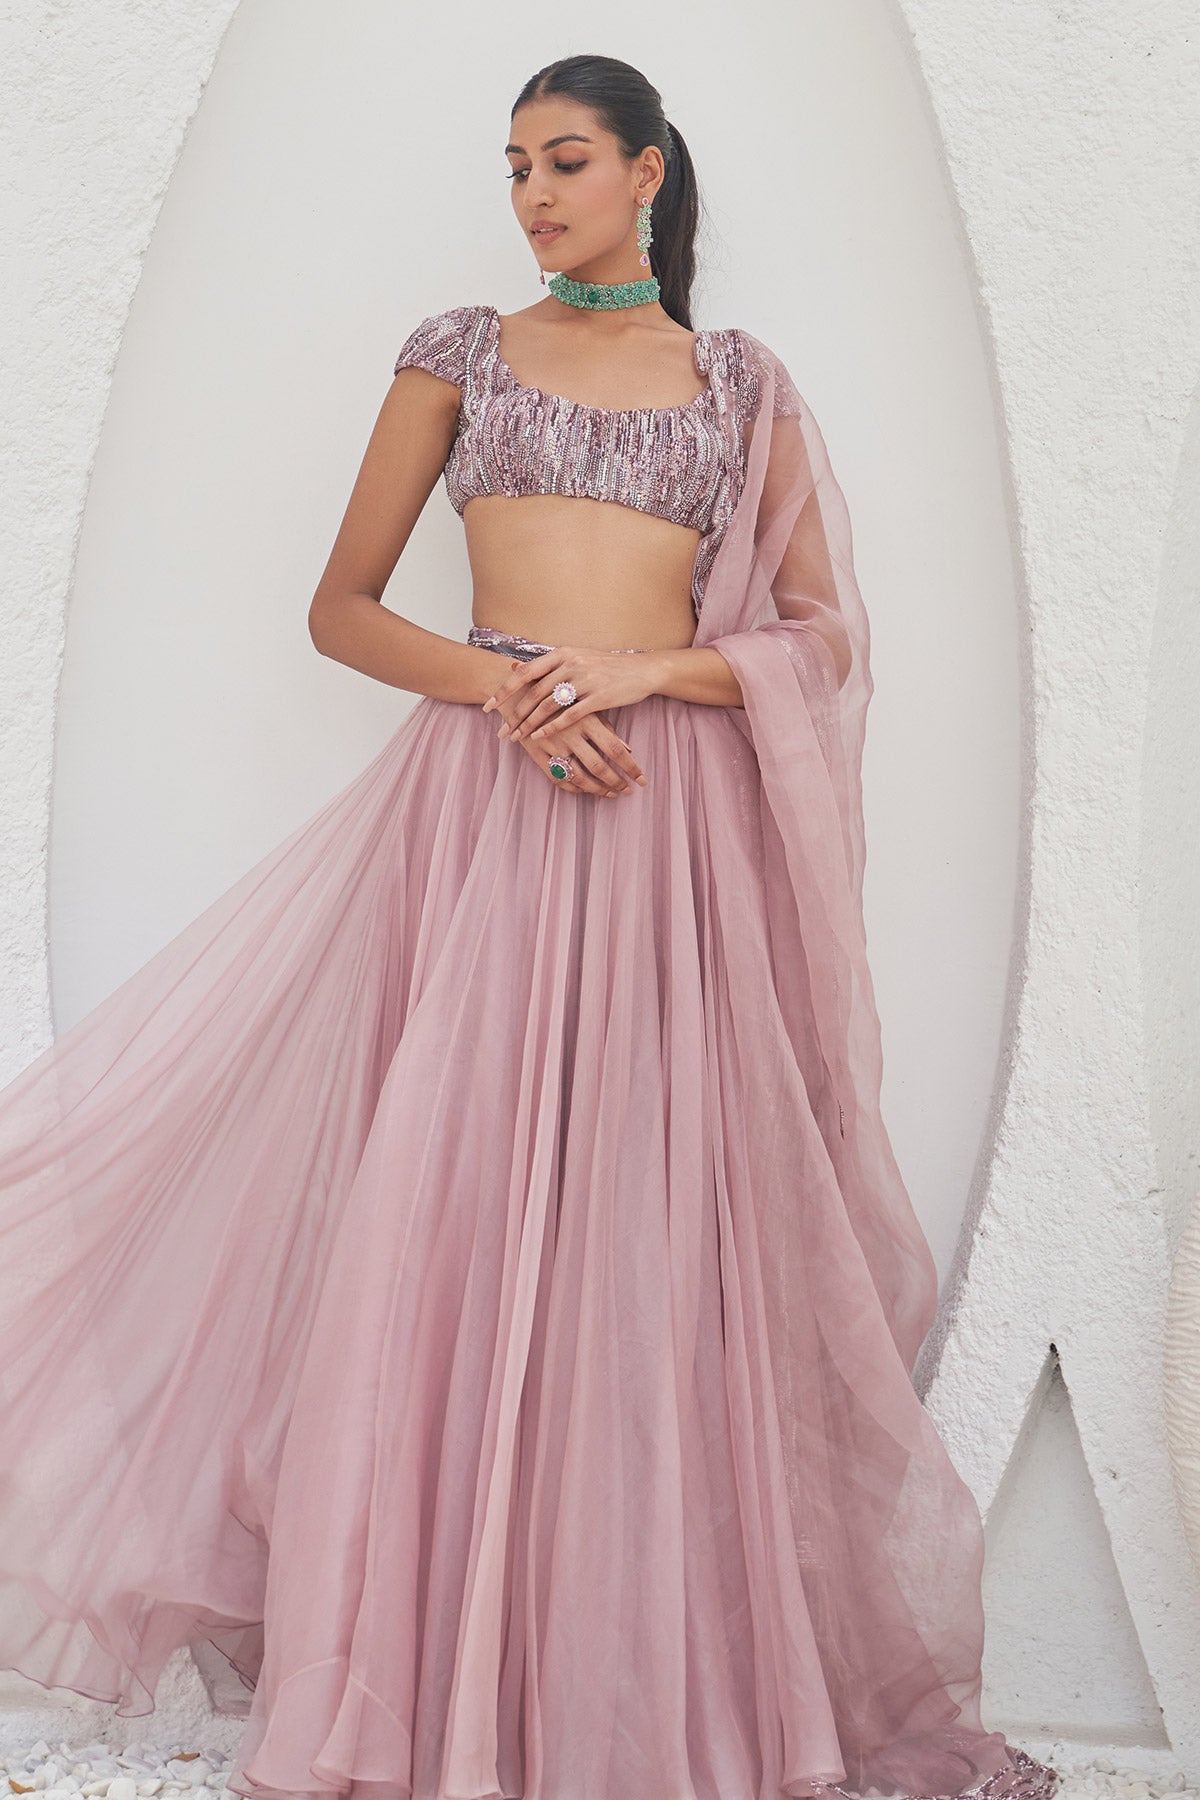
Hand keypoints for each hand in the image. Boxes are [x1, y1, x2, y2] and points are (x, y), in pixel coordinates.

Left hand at [481, 645, 657, 746]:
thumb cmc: (606, 667)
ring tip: (517, 737)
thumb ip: (549, 666)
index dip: (505, 690)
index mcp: (562, 654)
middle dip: (514, 713)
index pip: (525, 672)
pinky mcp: (598, 698)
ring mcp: (585, 680)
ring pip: (548, 705)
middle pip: (533, 691)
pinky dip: (552, 727)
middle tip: (501, 729)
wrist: (641, 670)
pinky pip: (569, 716)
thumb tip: (516, 670)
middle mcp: (571, 664)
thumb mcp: (577, 658)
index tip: (488, 705)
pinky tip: (539, 737)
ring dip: (529, 723)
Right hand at [488, 684, 645, 795]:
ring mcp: (553, 745)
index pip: (615, 749)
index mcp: (586, 719)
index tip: (642, 780)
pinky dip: (574, 788)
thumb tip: (628, 750)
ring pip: (579, 777)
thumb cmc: (561, 695)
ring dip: (598, 789)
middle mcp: (570, 733)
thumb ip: (606, 727)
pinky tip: (586, 790)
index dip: (630, 768)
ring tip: (611, 793)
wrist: (521, 689)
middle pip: (599, 767)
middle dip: (617, 783)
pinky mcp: (538, 754)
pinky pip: (559, 779)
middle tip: (628, 792)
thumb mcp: (585, 705)